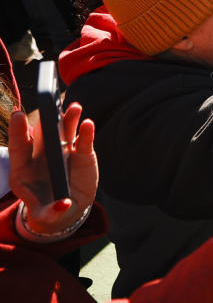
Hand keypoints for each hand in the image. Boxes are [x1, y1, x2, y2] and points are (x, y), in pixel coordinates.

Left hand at [8, 103, 97, 235]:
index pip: (19, 147)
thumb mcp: (47, 216)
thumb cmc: (49, 211)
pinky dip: (86, 131)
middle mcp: (42, 155)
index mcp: (24, 169)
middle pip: (42, 133)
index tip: (17, 115)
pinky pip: (83, 140)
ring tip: (74, 108)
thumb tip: (63, 206)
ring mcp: (62, 151)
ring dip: (69, 118)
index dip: (18, 131)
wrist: (68, 208)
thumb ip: (52, 212)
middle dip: (46, 119)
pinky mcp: (81, 153)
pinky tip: (88, 123)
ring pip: (64, 131)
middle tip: (49, 104)